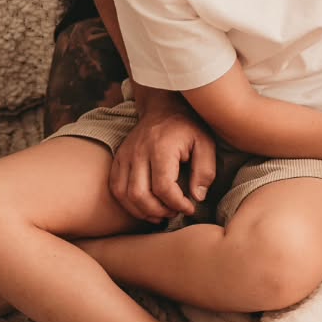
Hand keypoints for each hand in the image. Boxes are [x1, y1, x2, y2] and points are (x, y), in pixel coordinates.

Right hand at [108, 98, 217, 221]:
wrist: (163, 107)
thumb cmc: (187, 127)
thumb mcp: (205, 143)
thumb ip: (205, 170)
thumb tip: (197, 197)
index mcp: (161, 148)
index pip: (164, 187)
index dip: (177, 204)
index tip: (190, 208)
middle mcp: (138, 152)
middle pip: (140, 195)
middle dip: (159, 211)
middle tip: (175, 212)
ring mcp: (125, 155)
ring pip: (124, 194)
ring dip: (142, 211)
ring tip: (161, 214)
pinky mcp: (118, 158)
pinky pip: (116, 188)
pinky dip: (128, 203)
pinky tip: (145, 206)